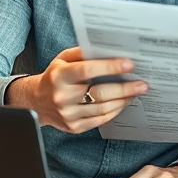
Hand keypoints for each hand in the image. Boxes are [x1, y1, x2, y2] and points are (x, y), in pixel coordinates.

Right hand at [6, 48, 147, 132]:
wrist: (36, 101)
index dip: (110, 67)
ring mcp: (68, 115)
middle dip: (125, 88)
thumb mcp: (63, 59)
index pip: (88, 71)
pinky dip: (115, 111)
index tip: (129, 64)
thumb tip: (110, 51)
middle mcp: (62, 97)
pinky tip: (123, 103)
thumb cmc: (55, 76)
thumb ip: (84, 53)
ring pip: (103, 108)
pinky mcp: (74, 127)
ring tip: (136, 93)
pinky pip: (100, 120)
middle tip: (142, 83)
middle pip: (100, 93)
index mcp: (59, 76)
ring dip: (123, 100)